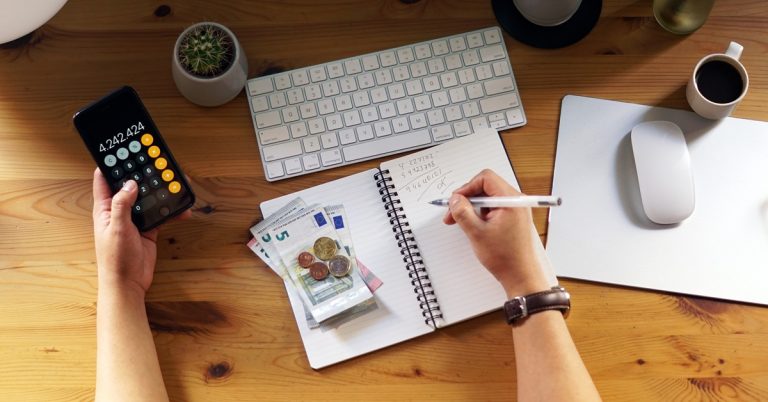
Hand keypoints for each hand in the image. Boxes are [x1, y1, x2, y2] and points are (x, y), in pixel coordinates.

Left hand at [92, 168, 190, 296]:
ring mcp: (135, 220)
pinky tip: (182, 209)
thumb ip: (123, 204)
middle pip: (131, 186)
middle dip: (142, 174)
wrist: (128, 283)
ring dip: (161, 191)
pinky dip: (172, 211)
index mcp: (105, 208)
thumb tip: (130, 183)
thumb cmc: (115, 259)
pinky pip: (161, 214)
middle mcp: (119, 211)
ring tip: (173, 182)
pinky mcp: (148, 229)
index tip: (122, 150)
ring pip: (149, 198)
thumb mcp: (117, 228)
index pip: (104, 179)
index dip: (111, 164)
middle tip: (155, 161)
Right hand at [443, 169, 550, 296]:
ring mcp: (515, 210)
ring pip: (488, 198)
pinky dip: (480, 214)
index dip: (467, 187)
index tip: (456, 201)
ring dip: (472, 207)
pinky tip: (472, 225)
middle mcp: (515, 202)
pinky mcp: (513, 218)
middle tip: (453, 213)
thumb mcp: (476, 233)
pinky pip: (493, 208)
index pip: (486, 178)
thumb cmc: (505, 257)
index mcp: (511, 201)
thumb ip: (463, 212)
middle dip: (467, 198)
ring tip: (462, 222)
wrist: (520, 276)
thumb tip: (455, 199)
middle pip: (486, 187)